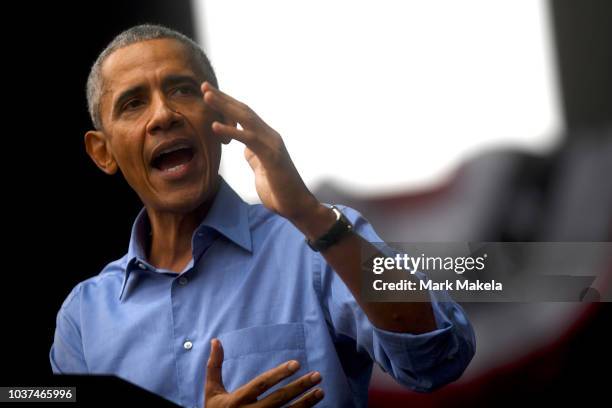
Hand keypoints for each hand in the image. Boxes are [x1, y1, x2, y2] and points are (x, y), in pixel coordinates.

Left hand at [201, 82, 321, 224]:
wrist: (296, 205)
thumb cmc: (279, 190)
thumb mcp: (261, 170)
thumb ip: (254, 157)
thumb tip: (245, 150)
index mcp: (266, 139)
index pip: (244, 116)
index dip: (227, 104)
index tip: (208, 94)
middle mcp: (270, 136)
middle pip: (244, 111)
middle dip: (223, 98)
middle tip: (204, 86)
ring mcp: (272, 144)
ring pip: (246, 119)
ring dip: (225, 106)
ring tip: (207, 96)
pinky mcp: (271, 156)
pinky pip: (249, 139)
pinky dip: (232, 131)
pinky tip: (215, 126)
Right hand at [204, 339, 323, 407]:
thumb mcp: (211, 391)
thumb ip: (214, 366)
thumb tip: (216, 340)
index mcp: (236, 401)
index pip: (261, 385)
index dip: (279, 374)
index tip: (296, 364)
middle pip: (278, 399)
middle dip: (299, 387)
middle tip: (317, 375)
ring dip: (306, 403)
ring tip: (320, 391)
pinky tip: (313, 406)